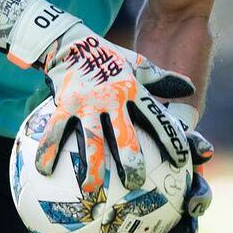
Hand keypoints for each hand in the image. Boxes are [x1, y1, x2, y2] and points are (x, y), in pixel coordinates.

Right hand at [0, 0, 192, 189]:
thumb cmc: (108, 58)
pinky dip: (48, 151)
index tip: (180, 163)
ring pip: (90, 140)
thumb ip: (161, 79)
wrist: (71, 41)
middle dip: (131, 161)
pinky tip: (43, 172)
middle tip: (136, 185)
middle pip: (124, 135)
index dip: (170, 140)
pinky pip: (55, 131)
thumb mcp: (138, 64)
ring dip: (91, 167)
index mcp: (134, 91)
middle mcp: (112, 99)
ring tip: (91, 191)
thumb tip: (189, 89)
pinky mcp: (64, 105)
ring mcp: (86, 103)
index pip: (157, 118)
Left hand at [107, 112, 214, 232]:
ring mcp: (160, 219)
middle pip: (185, 228)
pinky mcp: (139, 227)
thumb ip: (190, 141)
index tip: (192, 210)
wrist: (138, 136)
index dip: (199, 205)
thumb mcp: (171, 132)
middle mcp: (178, 207)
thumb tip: (208, 152)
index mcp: (188, 186)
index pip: (198, 199)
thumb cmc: (155, 132)